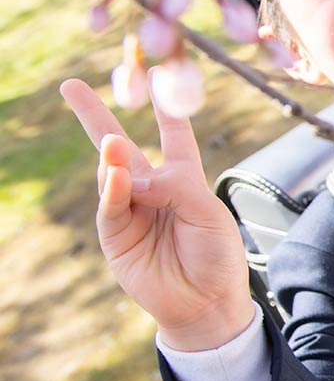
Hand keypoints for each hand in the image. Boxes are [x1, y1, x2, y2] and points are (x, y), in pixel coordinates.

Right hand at [60, 79, 254, 350]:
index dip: (167, 111)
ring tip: (111, 143)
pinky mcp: (116, 236)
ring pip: (112, 174)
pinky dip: (112, 188)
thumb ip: (177, 186)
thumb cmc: (217, 256)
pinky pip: (110, 206)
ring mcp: (130, 212)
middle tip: (71, 86)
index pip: (174, 137)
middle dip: (94, 116)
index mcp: (185, 181)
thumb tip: (133, 175)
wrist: (206, 303)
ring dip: (112, 158)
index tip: (159, 77)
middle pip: (120, 147)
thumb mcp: (209, 213)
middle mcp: (153, 191)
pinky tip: (114, 173)